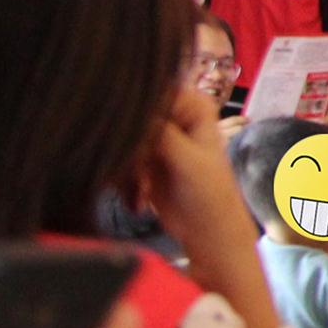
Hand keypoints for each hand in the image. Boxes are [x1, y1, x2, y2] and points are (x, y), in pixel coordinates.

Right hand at [136, 86, 279, 327]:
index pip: (153, 92)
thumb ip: (161, 132)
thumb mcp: (187, 161)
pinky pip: (117, 157)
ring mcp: (156, 135)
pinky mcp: (140, 157)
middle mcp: (174, 113)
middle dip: (129, 146)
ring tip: (142, 189)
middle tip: (139, 172)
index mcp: (194, 104)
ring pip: (120, 138)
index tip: (134, 142)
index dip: (137, 114)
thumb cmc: (210, 196)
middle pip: (131, 115)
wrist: (208, 235)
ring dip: (123, 166)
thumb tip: (135, 108)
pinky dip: (121, 177)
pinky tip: (136, 198)